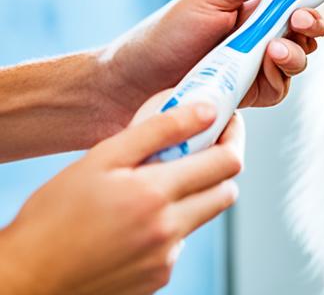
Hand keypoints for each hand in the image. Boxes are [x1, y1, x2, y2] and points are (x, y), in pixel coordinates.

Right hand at [0, 97, 243, 294]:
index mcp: (156, 194)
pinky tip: (136, 219)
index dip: (234, 136)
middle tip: (198, 150)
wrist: (25, 280)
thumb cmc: (53, 217)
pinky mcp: (156, 278)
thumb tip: (207, 110)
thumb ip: (160, 129)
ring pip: (203, 217)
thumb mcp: (101, 158)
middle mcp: (169, 230)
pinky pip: (179, 243)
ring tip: (155, 184)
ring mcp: (165, 258)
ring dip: (193, 197)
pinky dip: (170, 225)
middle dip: (219, 166)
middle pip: (226, 192)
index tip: (226, 122)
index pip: (228, 161)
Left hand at [101, 0, 323, 126]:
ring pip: (300, 59)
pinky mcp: (252, 92)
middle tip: (299, 22)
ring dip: (295, 54)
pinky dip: (278, 79)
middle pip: (308, 28)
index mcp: (256, 2)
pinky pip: (281, 88)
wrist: (133, 82)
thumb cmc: (166, 31)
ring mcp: (259, 63)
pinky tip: (261, 72)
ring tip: (272, 51)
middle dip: (312, 25)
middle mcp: (262, 32)